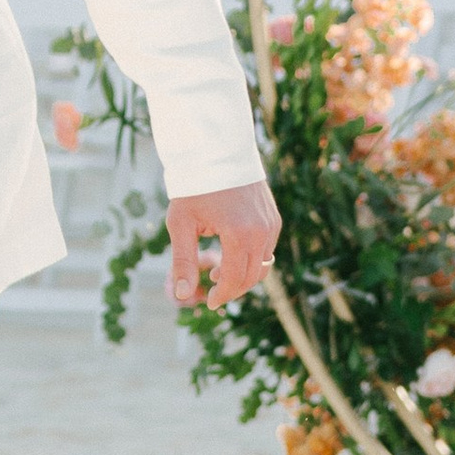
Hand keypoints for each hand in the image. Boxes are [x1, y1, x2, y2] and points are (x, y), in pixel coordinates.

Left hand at [168, 178, 280, 310]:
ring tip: (218, 271)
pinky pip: (267, 248)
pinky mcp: (273, 217)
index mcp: (239, 235)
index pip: (235, 279)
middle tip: (213, 290)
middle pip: (252, 276)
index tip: (210, 303)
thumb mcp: (181, 223)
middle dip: (233, 288)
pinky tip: (231, 254)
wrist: (217, 150)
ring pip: (263, 264)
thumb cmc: (194, 186)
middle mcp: (262, 231)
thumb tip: (181, 295)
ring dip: (243, 274)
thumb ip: (183, 261)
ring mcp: (271, 224)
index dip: (222, 295)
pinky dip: (251, 258)